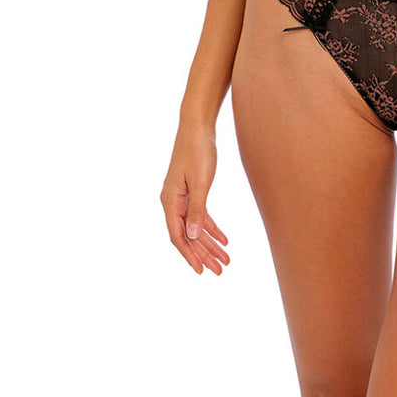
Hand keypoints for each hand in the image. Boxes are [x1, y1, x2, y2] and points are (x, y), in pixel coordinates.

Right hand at [161, 123, 229, 274]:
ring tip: (226, 259)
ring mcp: (182, 197)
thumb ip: (197, 210)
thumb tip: (191, 237)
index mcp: (169, 201)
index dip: (190, 255)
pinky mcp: (192, 191)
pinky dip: (212, 227)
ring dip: (210, 243)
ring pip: (195, 227)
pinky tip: (224, 239)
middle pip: (188, 236)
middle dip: (204, 254)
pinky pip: (201, 215)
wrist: (198, 126)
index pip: (178, 236)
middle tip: (220, 270)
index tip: (202, 270)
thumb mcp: (201, 182)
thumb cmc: (198, 151)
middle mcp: (173, 202)